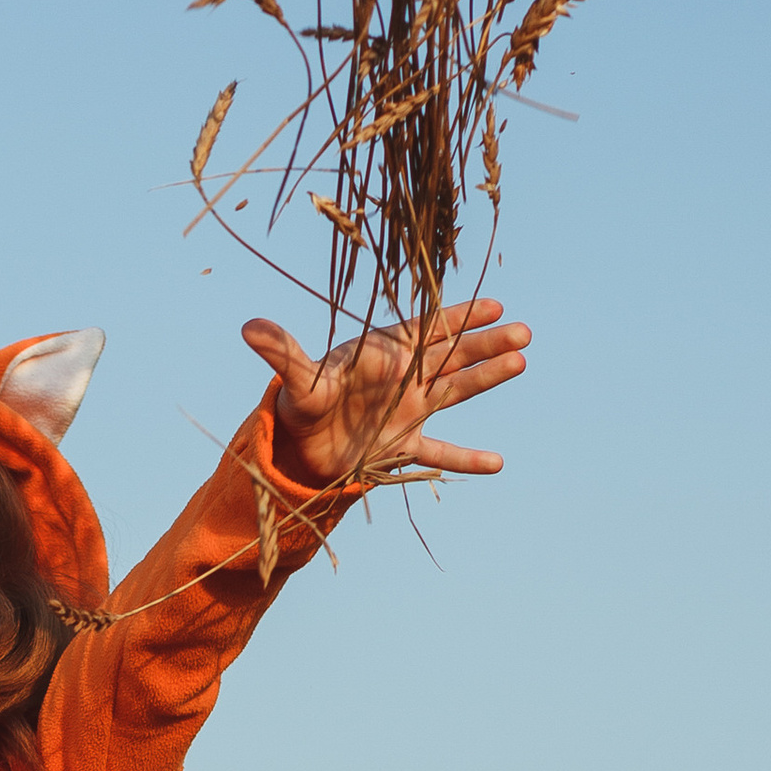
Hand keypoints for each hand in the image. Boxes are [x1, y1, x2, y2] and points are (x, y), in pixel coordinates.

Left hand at [242, 297, 528, 492]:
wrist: (298, 448)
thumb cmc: (300, 403)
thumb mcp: (296, 379)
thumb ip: (282, 353)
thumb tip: (248, 328)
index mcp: (385, 352)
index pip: (428, 329)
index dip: (459, 317)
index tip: (493, 305)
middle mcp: (405, 377)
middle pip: (452, 355)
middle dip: (485, 343)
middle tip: (522, 331)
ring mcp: (410, 411)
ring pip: (456, 390)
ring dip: (487, 378)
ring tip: (521, 362)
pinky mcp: (404, 445)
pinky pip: (441, 452)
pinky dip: (466, 460)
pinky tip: (497, 464)